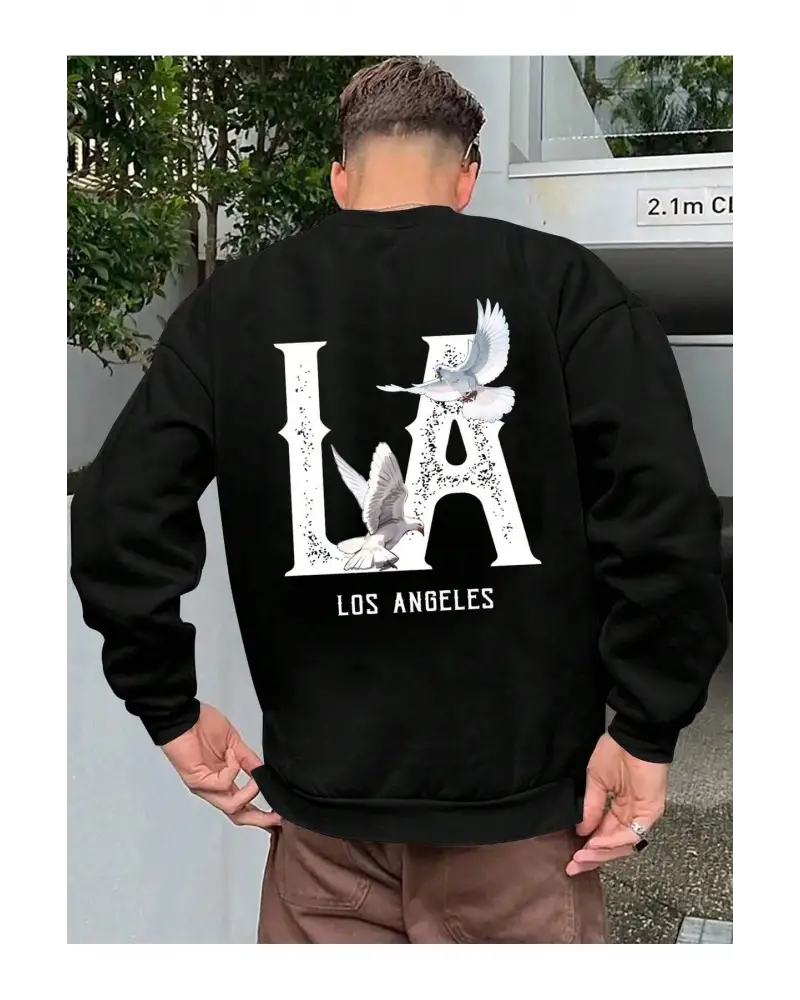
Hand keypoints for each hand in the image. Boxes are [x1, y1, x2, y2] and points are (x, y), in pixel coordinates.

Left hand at [162, 703, 281, 829]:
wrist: (182, 716)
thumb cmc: (202, 726)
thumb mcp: (233, 744)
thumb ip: (248, 761)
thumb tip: (265, 774)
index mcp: (223, 781)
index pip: (242, 806)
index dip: (260, 814)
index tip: (280, 815)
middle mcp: (213, 789)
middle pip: (237, 815)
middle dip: (259, 818)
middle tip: (276, 816)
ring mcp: (204, 787)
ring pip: (231, 806)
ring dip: (249, 792)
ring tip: (256, 778)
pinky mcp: (197, 781)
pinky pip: (223, 784)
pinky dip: (234, 769)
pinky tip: (232, 754)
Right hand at [566, 733, 667, 875]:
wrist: (633, 736)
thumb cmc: (615, 752)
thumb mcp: (596, 781)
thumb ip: (591, 807)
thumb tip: (581, 831)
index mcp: (619, 807)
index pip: (604, 834)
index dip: (588, 847)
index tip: (571, 858)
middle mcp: (631, 815)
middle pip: (613, 845)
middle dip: (593, 857)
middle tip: (574, 866)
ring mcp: (642, 816)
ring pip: (622, 844)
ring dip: (601, 852)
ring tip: (582, 855)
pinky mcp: (651, 812)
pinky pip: (632, 833)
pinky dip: (613, 840)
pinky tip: (596, 841)